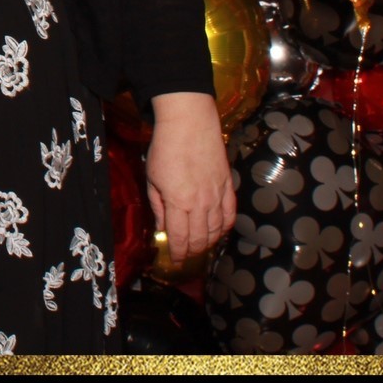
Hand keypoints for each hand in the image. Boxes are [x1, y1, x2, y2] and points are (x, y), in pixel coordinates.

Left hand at [144, 91, 234, 262]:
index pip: (181, 238)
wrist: (189, 122)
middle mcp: (201, 203)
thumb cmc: (165, 147)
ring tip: (201, 245)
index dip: (178, 253)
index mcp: (179, 202)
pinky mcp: (228, 184)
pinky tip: (219, 230)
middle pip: (201, 238)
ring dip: (210, 241)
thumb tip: (163, 228)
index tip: (174, 260)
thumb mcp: (152, 178)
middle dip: (193, 251)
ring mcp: (217, 194)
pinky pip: (230, 212)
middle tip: (187, 255)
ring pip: (218, 229)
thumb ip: (158, 206)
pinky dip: (225, 226)